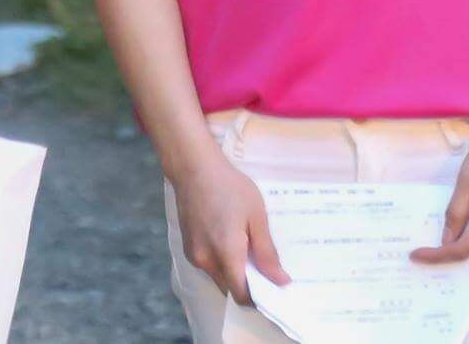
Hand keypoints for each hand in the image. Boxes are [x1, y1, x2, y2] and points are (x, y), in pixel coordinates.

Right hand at [169, 150, 289, 305]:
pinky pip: (209, 266)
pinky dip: (223, 264)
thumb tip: (280, 282)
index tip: (275, 291)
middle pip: (230, 289)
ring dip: (235, 274)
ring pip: (219, 278)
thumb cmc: (229, 187)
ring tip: (250, 251)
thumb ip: (267, 253)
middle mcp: (206, 261)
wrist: (194, 167)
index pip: (242, 295)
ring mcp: (193, 255)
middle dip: (248, 287)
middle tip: (266, 268)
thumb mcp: (256, 216)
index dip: (259, 300)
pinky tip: (232, 242)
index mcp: (226, 254)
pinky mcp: (188, 247)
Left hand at [410, 124, 468, 265]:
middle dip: (446, 244)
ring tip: (439, 221)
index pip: (462, 249)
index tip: (415, 255)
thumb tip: (446, 240)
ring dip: (460, 232)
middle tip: (420, 243)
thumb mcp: (468, 179)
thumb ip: (456, 212)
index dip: (437, 255)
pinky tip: (462, 213)